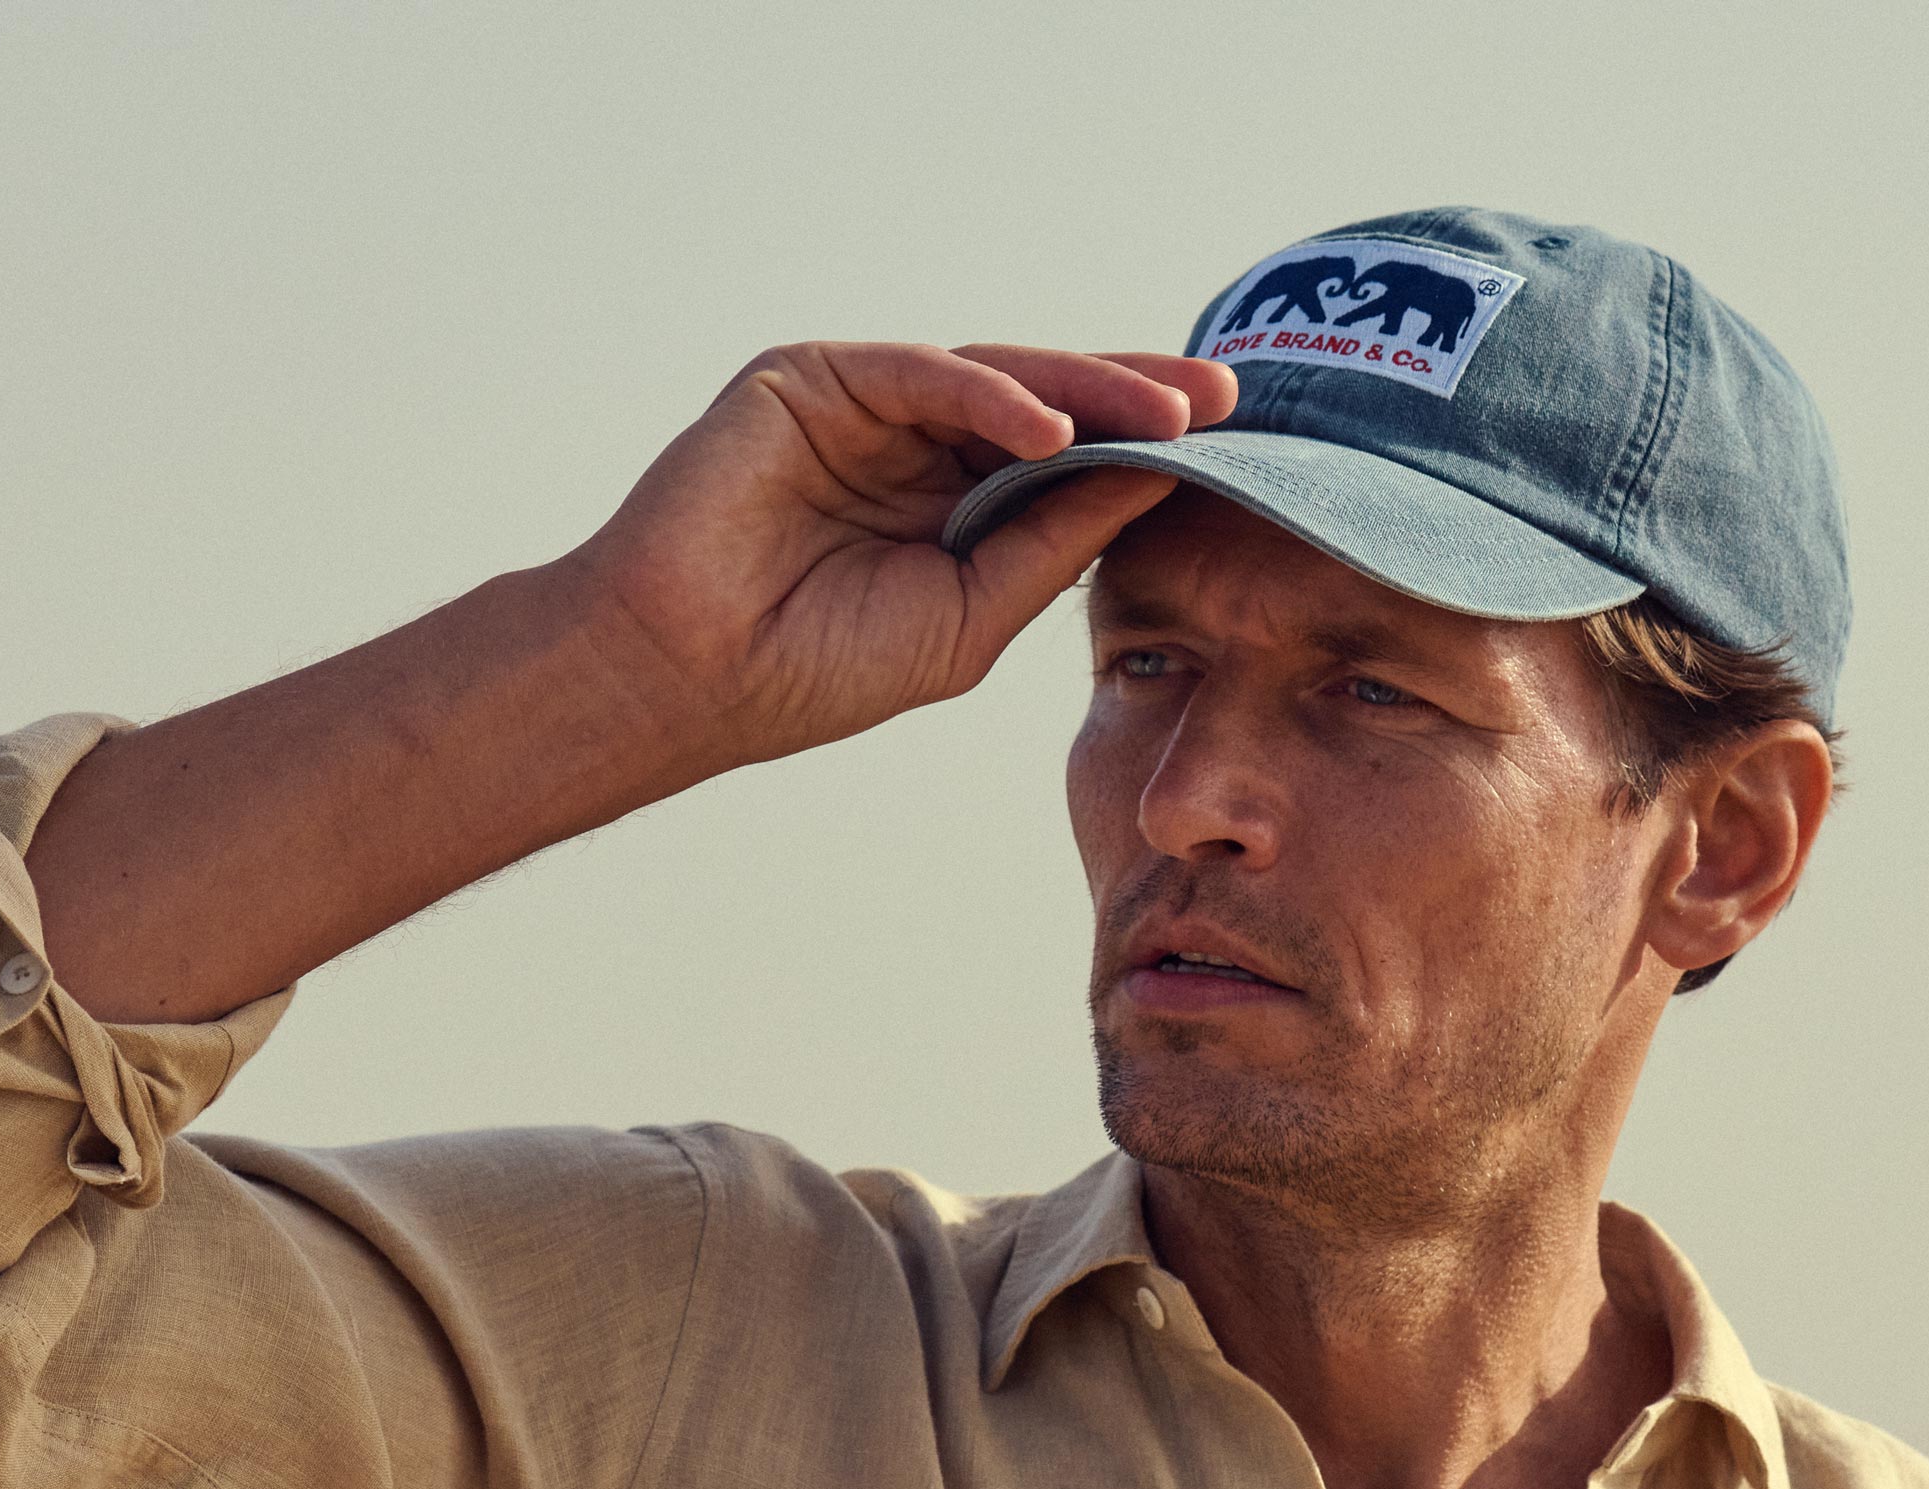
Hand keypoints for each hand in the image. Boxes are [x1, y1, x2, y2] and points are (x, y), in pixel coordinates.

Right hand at [573, 342, 1233, 775]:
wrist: (691, 679)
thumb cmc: (818, 665)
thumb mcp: (975, 612)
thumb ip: (1056, 542)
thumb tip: (1158, 478)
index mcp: (954, 500)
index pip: (1069, 455)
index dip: (1145, 444)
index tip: (1237, 446)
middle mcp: (916, 442)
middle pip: (1048, 400)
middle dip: (1139, 396)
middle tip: (1226, 397)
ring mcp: (865, 404)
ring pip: (998, 374)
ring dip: (1089, 387)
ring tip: (1168, 410)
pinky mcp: (812, 378)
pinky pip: (921, 370)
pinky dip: (990, 394)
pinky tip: (1052, 430)